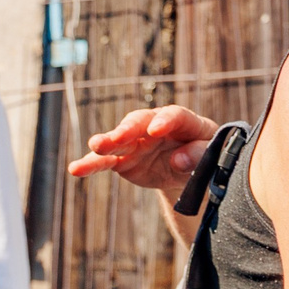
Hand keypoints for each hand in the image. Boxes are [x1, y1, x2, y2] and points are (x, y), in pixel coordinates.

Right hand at [67, 104, 218, 193]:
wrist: (190, 172)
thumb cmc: (204, 157)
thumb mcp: (211, 156)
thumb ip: (199, 155)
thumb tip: (178, 160)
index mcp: (183, 121)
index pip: (174, 116)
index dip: (165, 121)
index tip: (156, 130)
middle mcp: (155, 126)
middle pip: (139, 123)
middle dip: (128, 129)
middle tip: (118, 137)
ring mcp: (137, 142)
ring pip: (118, 140)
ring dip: (106, 143)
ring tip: (94, 146)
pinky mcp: (123, 159)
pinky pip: (106, 162)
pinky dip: (92, 165)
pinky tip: (76, 168)